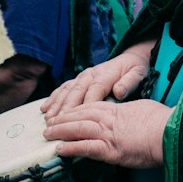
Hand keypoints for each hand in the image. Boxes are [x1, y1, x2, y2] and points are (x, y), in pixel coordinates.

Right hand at [41, 41, 156, 118]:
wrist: (130, 58)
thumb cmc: (134, 70)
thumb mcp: (137, 74)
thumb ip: (128, 83)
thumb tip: (118, 92)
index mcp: (105, 74)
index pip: (94, 90)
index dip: (85, 104)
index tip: (77, 119)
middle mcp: (91, 74)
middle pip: (76, 92)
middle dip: (65, 108)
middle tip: (56, 123)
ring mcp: (83, 76)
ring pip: (67, 90)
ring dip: (56, 104)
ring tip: (48, 118)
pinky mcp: (78, 79)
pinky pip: (63, 88)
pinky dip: (53, 98)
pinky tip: (45, 108)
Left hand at [43, 98, 170, 167]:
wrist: (170, 133)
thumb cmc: (163, 122)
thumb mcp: (144, 110)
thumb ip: (131, 113)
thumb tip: (127, 118)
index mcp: (118, 110)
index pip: (91, 107)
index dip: (76, 110)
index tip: (66, 112)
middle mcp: (110, 120)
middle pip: (80, 116)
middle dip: (63, 119)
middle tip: (49, 123)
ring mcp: (108, 134)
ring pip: (78, 129)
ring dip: (61, 131)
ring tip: (47, 134)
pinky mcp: (109, 150)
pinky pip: (84, 148)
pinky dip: (70, 148)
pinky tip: (59, 150)